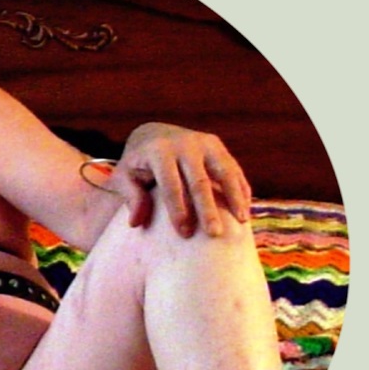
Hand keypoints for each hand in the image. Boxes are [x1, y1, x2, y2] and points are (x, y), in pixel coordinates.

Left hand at [109, 122, 251, 236]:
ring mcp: (205, 143)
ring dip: (234, 197)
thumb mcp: (124, 177)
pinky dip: (241, 188)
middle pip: (200, 181)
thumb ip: (130, 196)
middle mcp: (185, 144)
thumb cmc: (136, 165)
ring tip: (242, 222)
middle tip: (214, 235)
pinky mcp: (218, 146)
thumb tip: (136, 222)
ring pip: (224, 172)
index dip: (178, 209)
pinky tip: (245, 210)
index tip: (185, 233)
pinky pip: (233, 168)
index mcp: (159, 151)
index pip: (171, 184)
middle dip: (208, 209)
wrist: (153, 134)